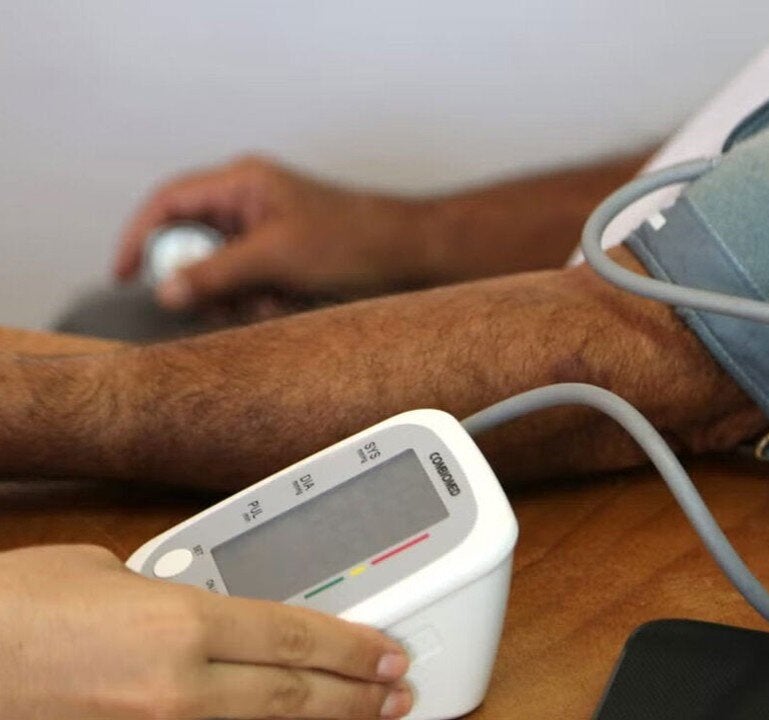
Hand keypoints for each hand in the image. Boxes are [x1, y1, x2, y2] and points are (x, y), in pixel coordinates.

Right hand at [0, 545, 412, 718]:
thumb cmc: (13, 607)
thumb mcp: (104, 571)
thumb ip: (169, 590)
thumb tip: (194, 602)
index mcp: (181, 623)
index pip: (296, 634)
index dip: (354, 648)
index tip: (389, 653)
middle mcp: (177, 686)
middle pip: (294, 695)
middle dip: (356, 698)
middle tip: (398, 696)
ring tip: (365, 719)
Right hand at [117, 155, 424, 310]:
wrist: (410, 258)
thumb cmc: (355, 240)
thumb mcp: (276, 257)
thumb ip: (216, 273)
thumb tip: (165, 290)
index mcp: (242, 183)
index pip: (169, 202)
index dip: (139, 237)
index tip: (124, 275)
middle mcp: (248, 205)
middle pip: (191, 247)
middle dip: (205, 283)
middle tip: (225, 304)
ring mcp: (266, 236)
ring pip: (220, 276)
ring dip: (238, 299)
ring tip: (274, 303)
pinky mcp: (283, 264)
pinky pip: (250, 289)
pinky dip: (262, 305)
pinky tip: (291, 305)